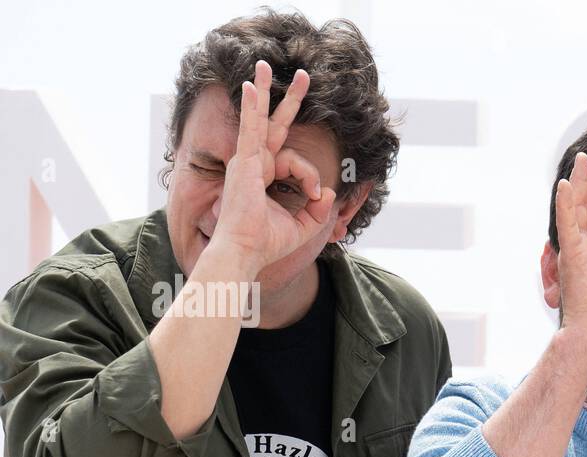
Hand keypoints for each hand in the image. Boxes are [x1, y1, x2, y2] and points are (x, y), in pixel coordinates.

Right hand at [209, 60, 335, 272]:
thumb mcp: (302, 226)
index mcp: (265, 175)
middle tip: (304, 75)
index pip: (295, 161)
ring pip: (258, 119)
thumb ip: (317, 209)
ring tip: (264, 64)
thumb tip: (329, 191)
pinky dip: (251, 110)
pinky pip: (250, 131)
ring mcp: (247, 161)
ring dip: (265, 91)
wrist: (246, 251)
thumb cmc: (266, 242)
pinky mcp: (245, 164)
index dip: (311, 177)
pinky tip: (253, 87)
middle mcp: (254, 163)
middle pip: (274, 124)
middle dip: (288, 100)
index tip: (315, 196)